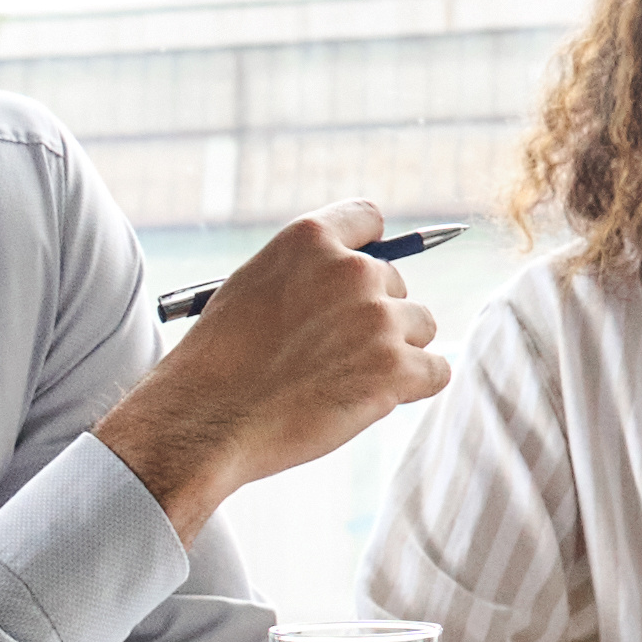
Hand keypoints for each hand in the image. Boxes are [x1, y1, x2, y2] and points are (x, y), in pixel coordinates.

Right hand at [96, 202, 448, 533]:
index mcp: (308, 239)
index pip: (368, 219)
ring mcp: (377, 318)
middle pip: (395, 285)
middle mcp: (351, 269)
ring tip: (342, 382)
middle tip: (329, 357)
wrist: (204, 422)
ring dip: (394, 353)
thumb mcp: (251, 288)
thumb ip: (304, 274)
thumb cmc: (217, 364)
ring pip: (420, 327)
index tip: (360, 278)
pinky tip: (371, 401)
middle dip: (373, 318)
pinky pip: (436, 371)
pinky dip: (413, 388)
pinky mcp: (395, 368)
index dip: (368, 249)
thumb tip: (358, 282)